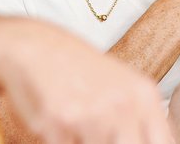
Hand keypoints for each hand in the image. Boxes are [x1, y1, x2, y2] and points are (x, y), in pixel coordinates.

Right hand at [0, 21, 173, 143]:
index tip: (131, 143)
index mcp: (144, 96)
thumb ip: (146, 119)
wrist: (34, 46)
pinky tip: (58, 125)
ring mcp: (89, 116)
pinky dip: (62, 142)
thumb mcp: (124, 85)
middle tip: (98, 136)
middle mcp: (122, 106)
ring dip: (85, 142)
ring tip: (78, 127)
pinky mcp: (56, 125)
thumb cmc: (79, 68)